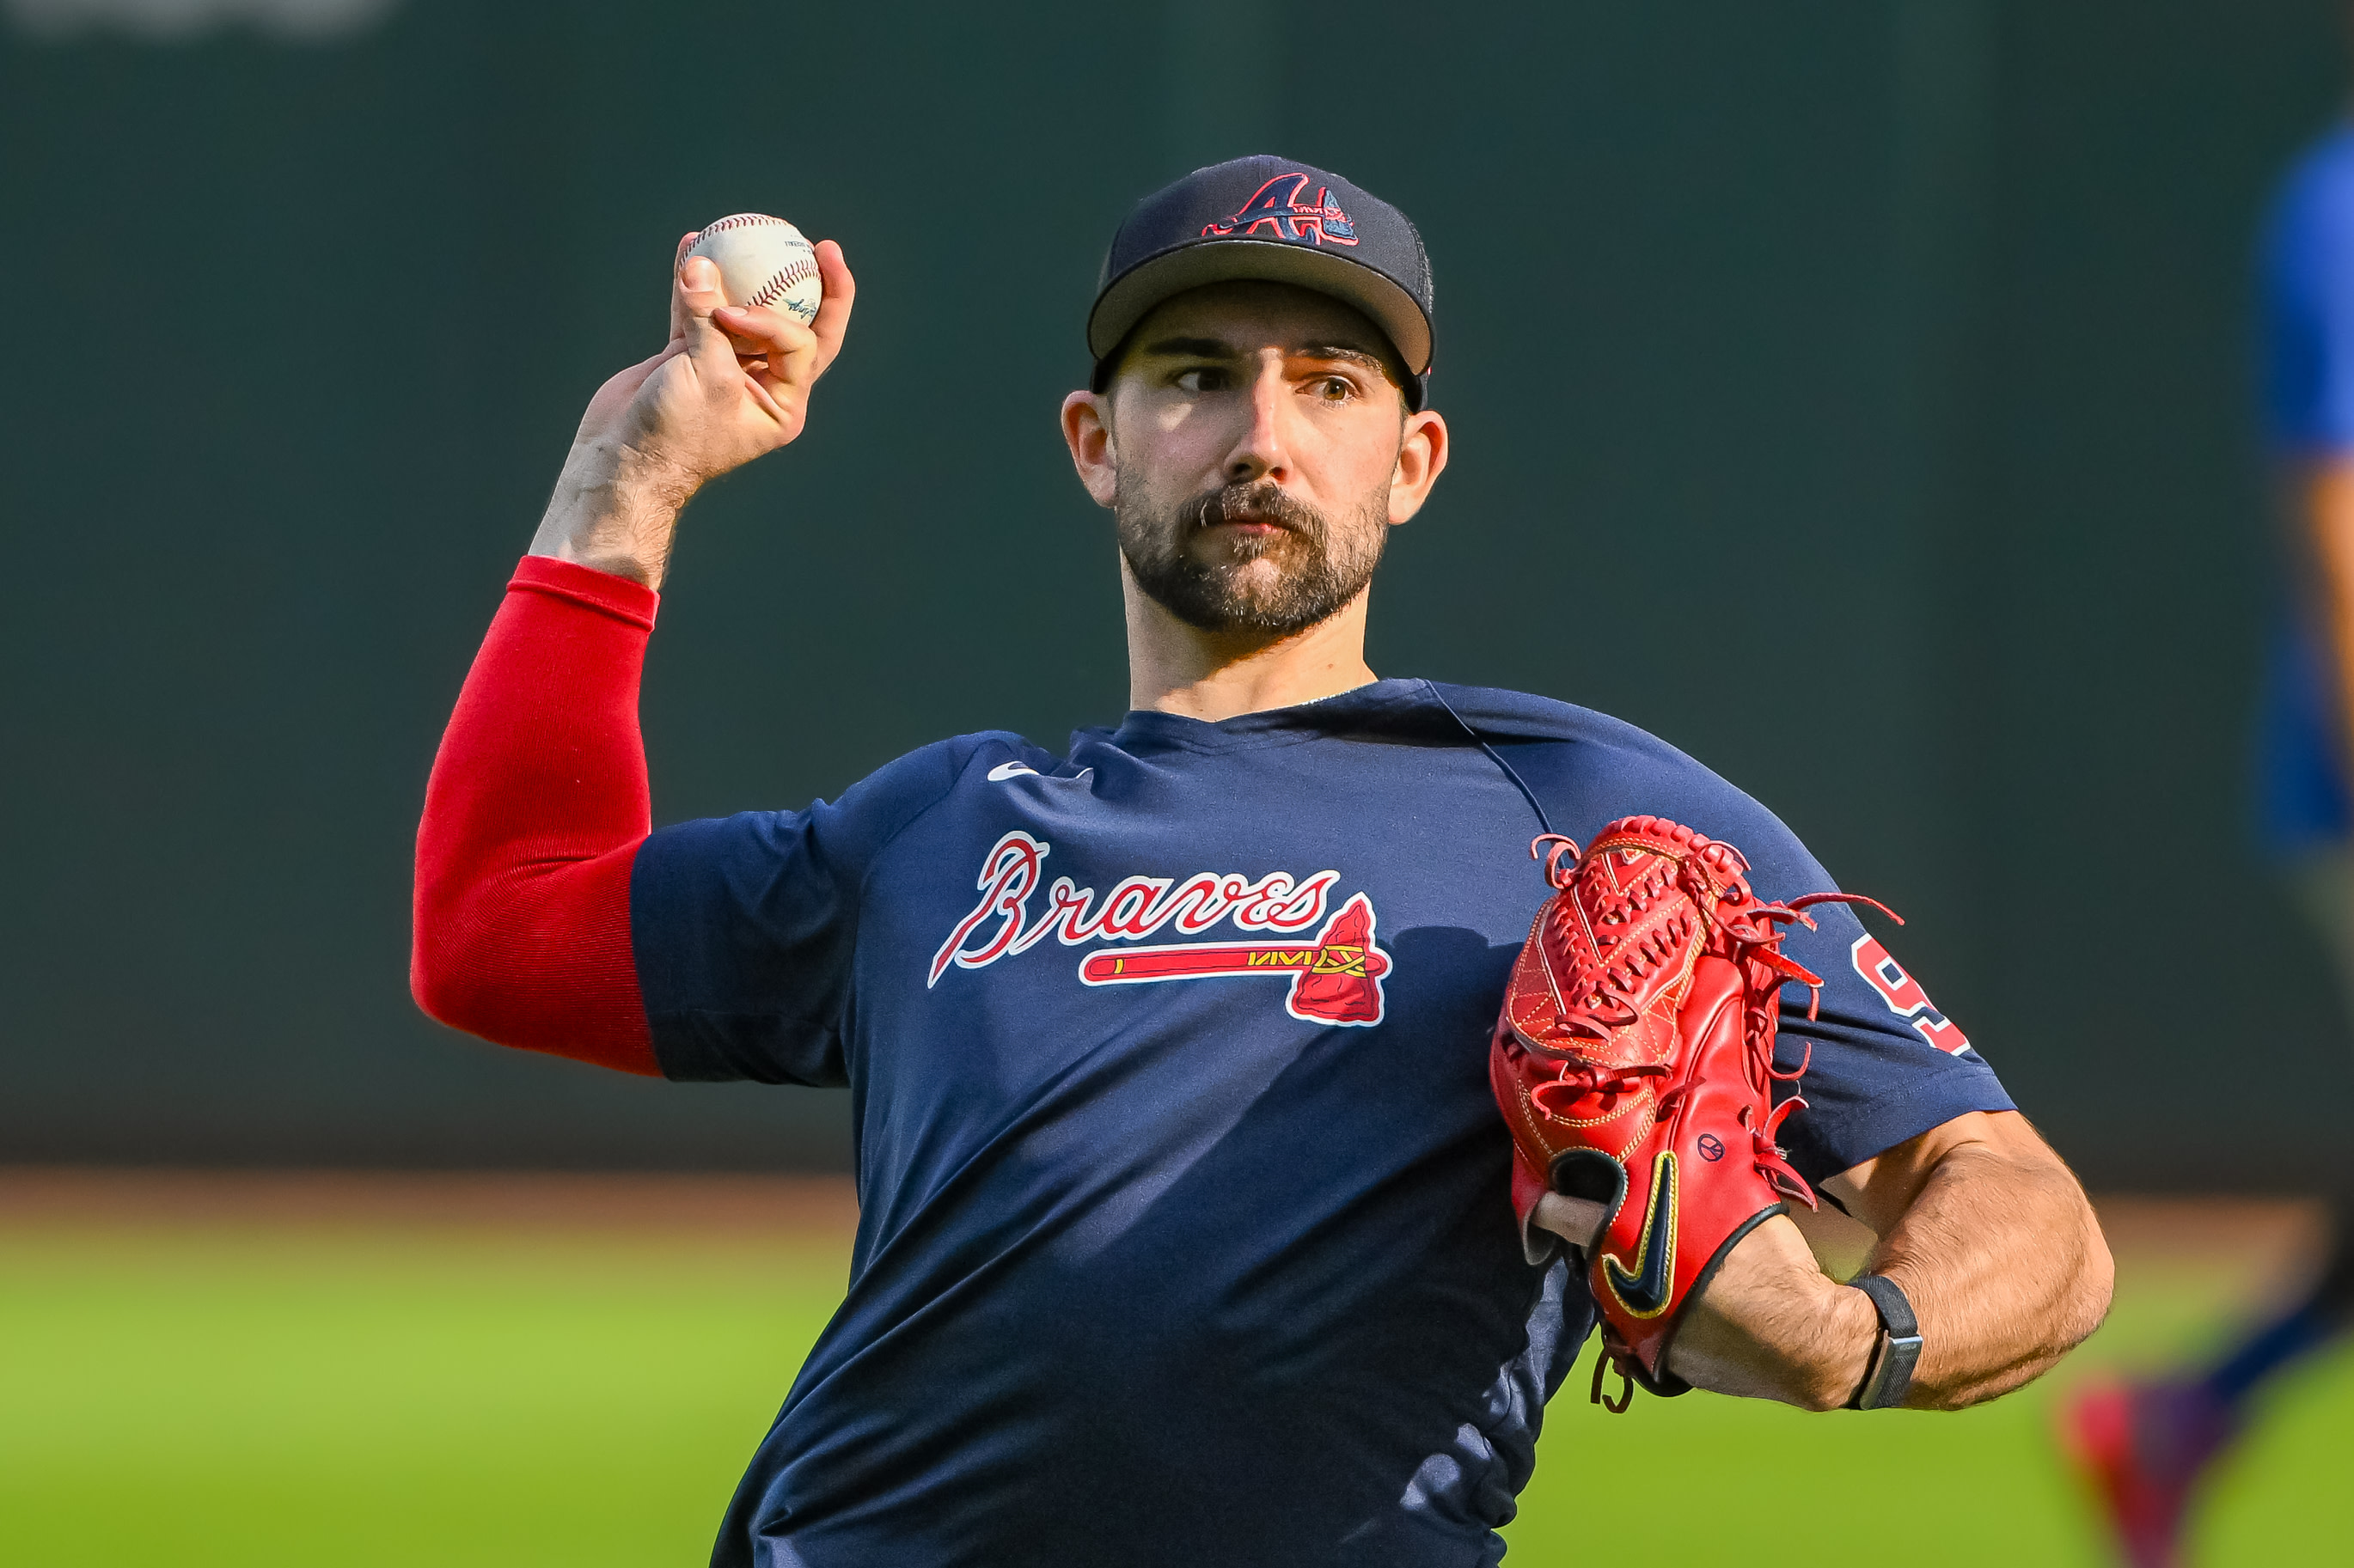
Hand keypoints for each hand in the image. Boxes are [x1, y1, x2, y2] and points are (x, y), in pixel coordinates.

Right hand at [529, 233, 856, 587]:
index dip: (771, 319)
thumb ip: (706, 321)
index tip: (728, 316)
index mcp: (782, 404)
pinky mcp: (687, 355)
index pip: (798, 345)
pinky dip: (694, 280)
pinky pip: (697, 309)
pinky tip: (693, 244)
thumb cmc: (675, 433)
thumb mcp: (704, 379)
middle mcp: (760, 384)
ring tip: (749, 231)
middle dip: (814, 287)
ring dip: (743, 273)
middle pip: (795, 325)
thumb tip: (703, 262)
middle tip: (821, 247)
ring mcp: (724, 366)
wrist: (622, 460)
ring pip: (742, 311)